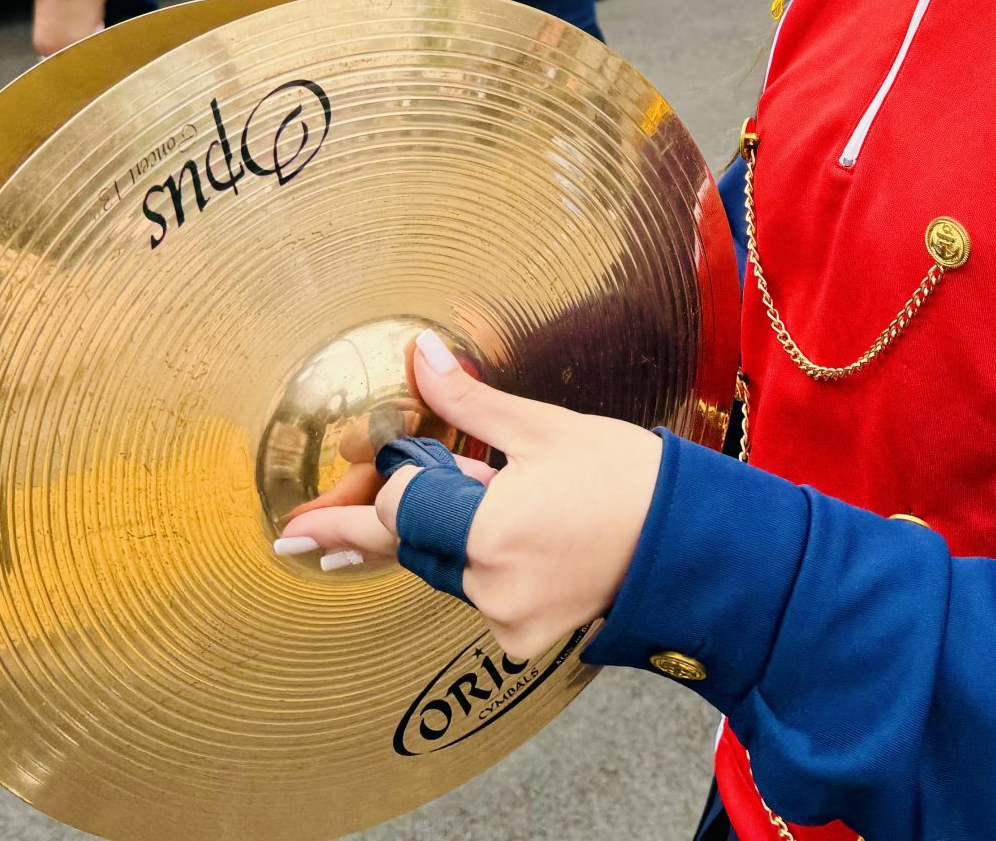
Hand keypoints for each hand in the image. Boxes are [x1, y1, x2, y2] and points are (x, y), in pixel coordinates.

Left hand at [271, 329, 662, 660]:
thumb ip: (469, 403)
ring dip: (443, 532)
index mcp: (489, 534)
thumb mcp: (543, 429)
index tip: (305, 515)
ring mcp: (508, 620)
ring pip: (442, 568)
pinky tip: (509, 528)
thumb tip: (424, 359)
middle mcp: (491, 588)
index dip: (372, 489)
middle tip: (310, 526)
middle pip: (409, 545)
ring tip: (485, 491)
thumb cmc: (629, 480)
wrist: (691, 543)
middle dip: (386, 518)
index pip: (396, 510)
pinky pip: (476, 591)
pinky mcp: (523, 637)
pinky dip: (478, 560)